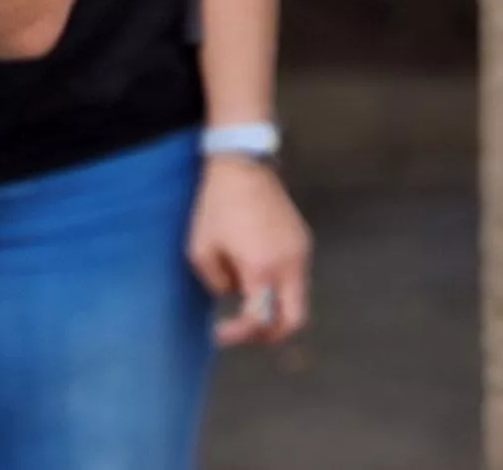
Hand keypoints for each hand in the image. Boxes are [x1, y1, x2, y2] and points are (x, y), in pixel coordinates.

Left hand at [189, 154, 311, 345]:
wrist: (243, 167)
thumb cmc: (217, 206)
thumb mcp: (199, 249)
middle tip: (248, 333)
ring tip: (246, 295)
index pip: (259, 319)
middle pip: (294, 319)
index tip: (219, 333)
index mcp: (261, 268)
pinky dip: (279, 286)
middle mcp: (289, 264)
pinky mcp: (303, 241)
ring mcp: (301, 252)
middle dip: (271, 334)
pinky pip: (296, 276)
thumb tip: (233, 292)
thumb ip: (215, 283)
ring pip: (297, 298)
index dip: (239, 334)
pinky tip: (256, 270)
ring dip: (274, 307)